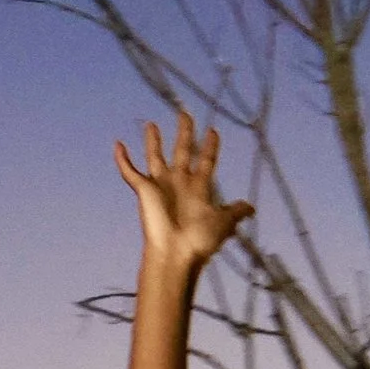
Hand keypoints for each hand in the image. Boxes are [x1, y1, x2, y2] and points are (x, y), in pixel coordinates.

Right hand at [114, 111, 253, 278]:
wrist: (176, 254)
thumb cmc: (200, 240)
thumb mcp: (224, 222)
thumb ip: (236, 212)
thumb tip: (251, 208)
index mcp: (199, 188)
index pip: (205, 161)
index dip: (209, 146)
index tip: (213, 131)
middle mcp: (179, 184)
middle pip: (182, 152)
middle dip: (184, 133)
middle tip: (185, 114)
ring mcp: (160, 187)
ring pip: (155, 157)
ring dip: (153, 142)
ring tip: (151, 124)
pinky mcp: (144, 192)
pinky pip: (130, 172)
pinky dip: (123, 160)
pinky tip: (118, 144)